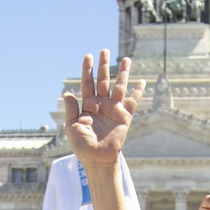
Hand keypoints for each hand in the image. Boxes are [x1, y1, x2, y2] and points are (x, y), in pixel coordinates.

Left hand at [62, 50, 145, 171]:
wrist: (97, 159)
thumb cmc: (82, 146)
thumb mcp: (72, 127)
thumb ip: (71, 110)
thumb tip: (68, 93)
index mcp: (88, 105)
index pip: (87, 83)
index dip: (87, 70)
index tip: (88, 56)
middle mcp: (101, 104)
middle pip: (103, 80)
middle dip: (103, 66)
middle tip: (105, 50)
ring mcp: (113, 110)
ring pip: (119, 86)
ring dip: (122, 73)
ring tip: (126, 59)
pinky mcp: (124, 117)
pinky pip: (132, 102)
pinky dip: (138, 92)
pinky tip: (142, 82)